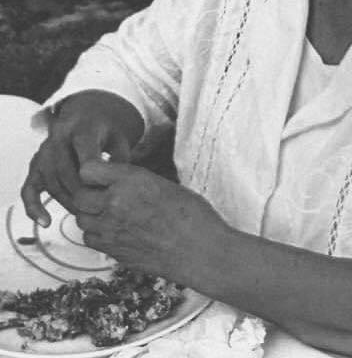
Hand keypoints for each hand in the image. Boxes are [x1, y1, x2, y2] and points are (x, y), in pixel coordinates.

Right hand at [21, 91, 143, 226]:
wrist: (86, 116)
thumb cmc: (105, 131)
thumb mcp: (119, 139)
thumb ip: (120, 160)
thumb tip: (117, 185)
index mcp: (82, 127)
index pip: (84, 151)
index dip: (92, 174)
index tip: (103, 190)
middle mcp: (59, 136)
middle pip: (64, 170)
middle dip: (79, 193)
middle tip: (94, 208)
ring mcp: (45, 150)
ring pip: (49, 180)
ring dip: (64, 201)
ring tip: (82, 213)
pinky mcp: (36, 163)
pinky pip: (28, 188)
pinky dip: (33, 207)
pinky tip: (45, 221)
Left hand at [74, 161, 226, 285]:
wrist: (201, 252)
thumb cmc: (193, 215)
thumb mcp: (164, 183)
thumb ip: (135, 181)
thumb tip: (116, 179)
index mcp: (131, 180)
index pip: (88, 170)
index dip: (94, 172)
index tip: (103, 175)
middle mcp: (116, 203)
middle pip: (79, 196)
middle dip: (88, 195)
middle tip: (103, 196)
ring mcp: (112, 230)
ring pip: (81, 219)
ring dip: (91, 215)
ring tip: (111, 214)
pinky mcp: (113, 252)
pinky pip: (91, 239)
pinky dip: (97, 234)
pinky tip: (115, 231)